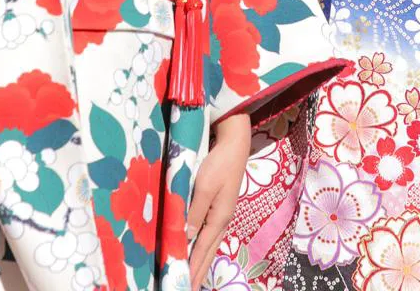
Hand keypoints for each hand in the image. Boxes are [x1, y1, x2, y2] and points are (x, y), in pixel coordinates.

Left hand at [187, 112, 251, 289]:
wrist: (235, 143)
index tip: (185, 286)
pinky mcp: (219, 205)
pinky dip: (203, 246)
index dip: (192, 269)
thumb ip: (195, 212)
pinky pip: (209, 233)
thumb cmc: (219, 163)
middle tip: (188, 288)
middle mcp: (221, 220)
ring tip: (193, 277)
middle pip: (208, 252)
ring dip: (200, 261)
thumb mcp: (205, 186)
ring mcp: (222, 213)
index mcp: (219, 218)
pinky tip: (198, 249)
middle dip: (198, 271)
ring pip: (209, 244)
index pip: (202, 250)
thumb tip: (187, 237)